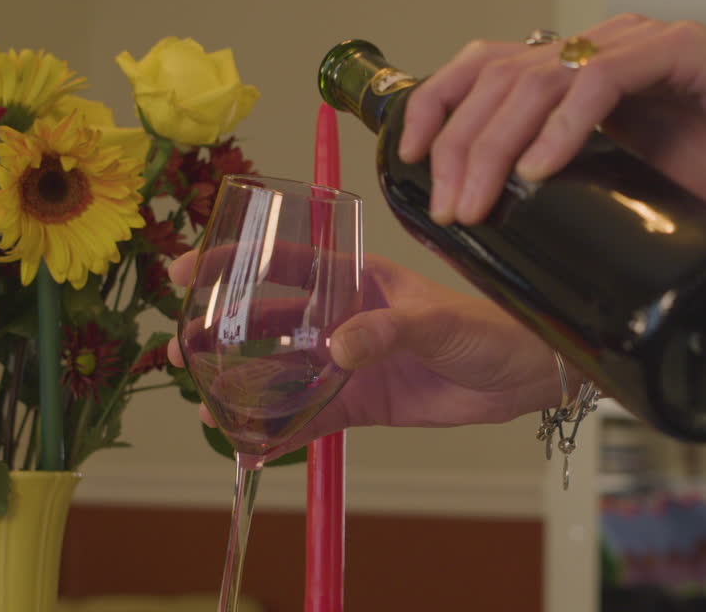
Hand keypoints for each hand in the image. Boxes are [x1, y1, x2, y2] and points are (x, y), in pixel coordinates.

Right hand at [166, 250, 566, 451]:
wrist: (525, 374)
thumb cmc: (488, 326)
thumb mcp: (435, 320)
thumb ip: (386, 330)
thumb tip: (336, 350)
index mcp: (359, 277)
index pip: (286, 263)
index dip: (236, 264)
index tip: (190, 271)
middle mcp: (346, 315)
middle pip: (271, 319)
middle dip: (224, 330)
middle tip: (180, 347)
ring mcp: (352, 360)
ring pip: (284, 370)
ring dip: (244, 382)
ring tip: (201, 399)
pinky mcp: (365, 401)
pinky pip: (314, 416)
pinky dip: (283, 430)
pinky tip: (251, 442)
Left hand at [399, 14, 705, 222]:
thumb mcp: (626, 185)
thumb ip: (573, 187)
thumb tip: (504, 232)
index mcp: (578, 70)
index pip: (484, 67)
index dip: (437, 105)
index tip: (405, 161)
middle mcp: (597, 46)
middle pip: (497, 75)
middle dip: (459, 144)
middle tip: (448, 208)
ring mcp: (634, 43)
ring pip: (536, 77)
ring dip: (498, 144)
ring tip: (481, 202)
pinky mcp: (678, 50)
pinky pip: (601, 81)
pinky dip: (564, 129)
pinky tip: (541, 172)